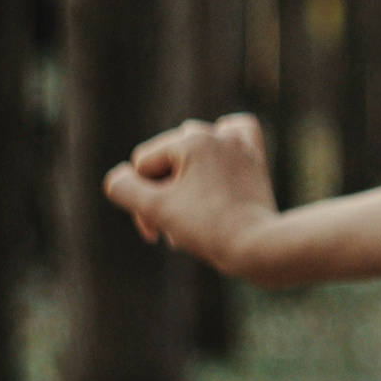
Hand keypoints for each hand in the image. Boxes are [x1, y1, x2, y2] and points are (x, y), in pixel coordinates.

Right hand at [102, 114, 281, 281]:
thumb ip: (123, 187)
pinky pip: (235, 136)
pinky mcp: (256, 160)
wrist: (259, 245)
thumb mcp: (155, 208)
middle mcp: (218, 135)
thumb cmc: (207, 228)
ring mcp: (240, 146)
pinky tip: (217, 162)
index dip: (141, 202)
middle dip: (163, 196)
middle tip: (173, 229)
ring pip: (194, 152)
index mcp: (192, 140)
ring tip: (193, 210)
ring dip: (185, 182)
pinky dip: (221, 147)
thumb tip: (120, 176)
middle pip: (167, 162)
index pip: (142, 166)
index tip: (155, 233)